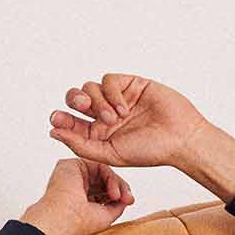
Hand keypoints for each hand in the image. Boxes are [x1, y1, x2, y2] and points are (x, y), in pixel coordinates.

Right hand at [19, 158, 133, 234]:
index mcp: (80, 199)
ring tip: (118, 196)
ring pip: (102, 172)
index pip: (103, 191)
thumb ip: (117, 205)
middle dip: (120, 188)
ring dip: (116, 183)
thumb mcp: (105, 215)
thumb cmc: (78, 223)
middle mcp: (75, 186)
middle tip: (128, 198)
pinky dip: (109, 176)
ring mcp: (73, 175)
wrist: (64, 220)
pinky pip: (97, 165)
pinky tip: (112, 189)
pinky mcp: (71, 165)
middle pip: (104, 180)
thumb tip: (127, 198)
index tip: (129, 201)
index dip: (117, 194)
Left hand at [48, 73, 208, 168]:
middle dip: (74, 100)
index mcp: (99, 133)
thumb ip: (81, 145)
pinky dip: (112, 92)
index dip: (62, 118)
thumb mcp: (111, 154)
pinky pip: (109, 80)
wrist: (180, 139)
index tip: (56, 119)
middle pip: (77, 98)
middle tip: (81, 106)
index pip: (72, 122)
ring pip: (91, 87)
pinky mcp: (130, 84)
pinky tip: (124, 108)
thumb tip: (54, 132)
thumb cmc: (150, 151)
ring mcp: (117, 98)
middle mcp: (106, 115)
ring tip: (115, 117)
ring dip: (98, 100)